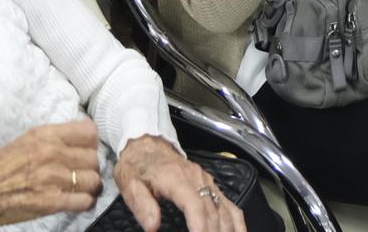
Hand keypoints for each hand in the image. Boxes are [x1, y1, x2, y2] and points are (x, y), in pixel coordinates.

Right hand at [0, 120, 102, 231]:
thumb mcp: (23, 142)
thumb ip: (51, 140)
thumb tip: (76, 142)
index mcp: (44, 135)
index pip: (89, 131)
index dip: (91, 143)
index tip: (87, 151)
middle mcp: (50, 152)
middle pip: (94, 157)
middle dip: (91, 168)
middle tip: (83, 174)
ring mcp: (51, 177)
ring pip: (93, 180)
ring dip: (90, 187)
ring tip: (82, 190)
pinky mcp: (50, 201)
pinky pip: (84, 201)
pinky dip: (85, 203)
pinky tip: (78, 202)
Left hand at [113, 135, 245, 231]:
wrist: (146, 145)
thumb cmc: (138, 166)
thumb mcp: (130, 185)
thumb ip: (142, 206)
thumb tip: (152, 226)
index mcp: (175, 178)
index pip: (195, 205)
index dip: (200, 226)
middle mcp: (196, 179)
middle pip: (212, 212)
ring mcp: (206, 181)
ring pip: (224, 210)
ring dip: (226, 230)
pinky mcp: (210, 185)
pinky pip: (229, 205)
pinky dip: (236, 222)